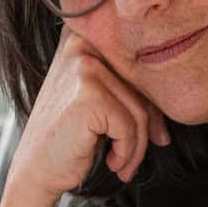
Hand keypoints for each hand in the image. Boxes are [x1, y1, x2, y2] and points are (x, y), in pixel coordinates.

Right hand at [10, 32, 170, 196]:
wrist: (37, 170)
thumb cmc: (69, 136)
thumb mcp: (97, 98)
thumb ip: (126, 84)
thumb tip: (171, 97)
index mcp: (84, 36)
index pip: (138, 65)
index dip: (150, 102)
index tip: (152, 132)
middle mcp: (82, 44)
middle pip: (142, 86)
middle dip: (148, 127)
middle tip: (135, 155)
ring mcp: (84, 68)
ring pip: (139, 110)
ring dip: (137, 146)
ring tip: (122, 163)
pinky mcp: (88, 95)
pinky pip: (129, 127)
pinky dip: (127, 152)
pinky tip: (112, 163)